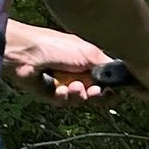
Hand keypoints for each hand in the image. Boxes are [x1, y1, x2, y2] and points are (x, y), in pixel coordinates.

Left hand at [2, 22, 116, 102]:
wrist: (25, 53)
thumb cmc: (56, 46)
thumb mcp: (89, 53)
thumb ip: (107, 65)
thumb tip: (123, 76)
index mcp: (88, 59)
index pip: (107, 78)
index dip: (111, 87)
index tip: (113, 90)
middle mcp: (78, 71)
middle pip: (96, 93)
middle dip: (97, 94)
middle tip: (93, 91)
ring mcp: (64, 82)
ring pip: (81, 99)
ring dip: (79, 95)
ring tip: (73, 86)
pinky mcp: (51, 93)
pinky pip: (65, 102)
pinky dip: (64, 97)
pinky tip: (60, 89)